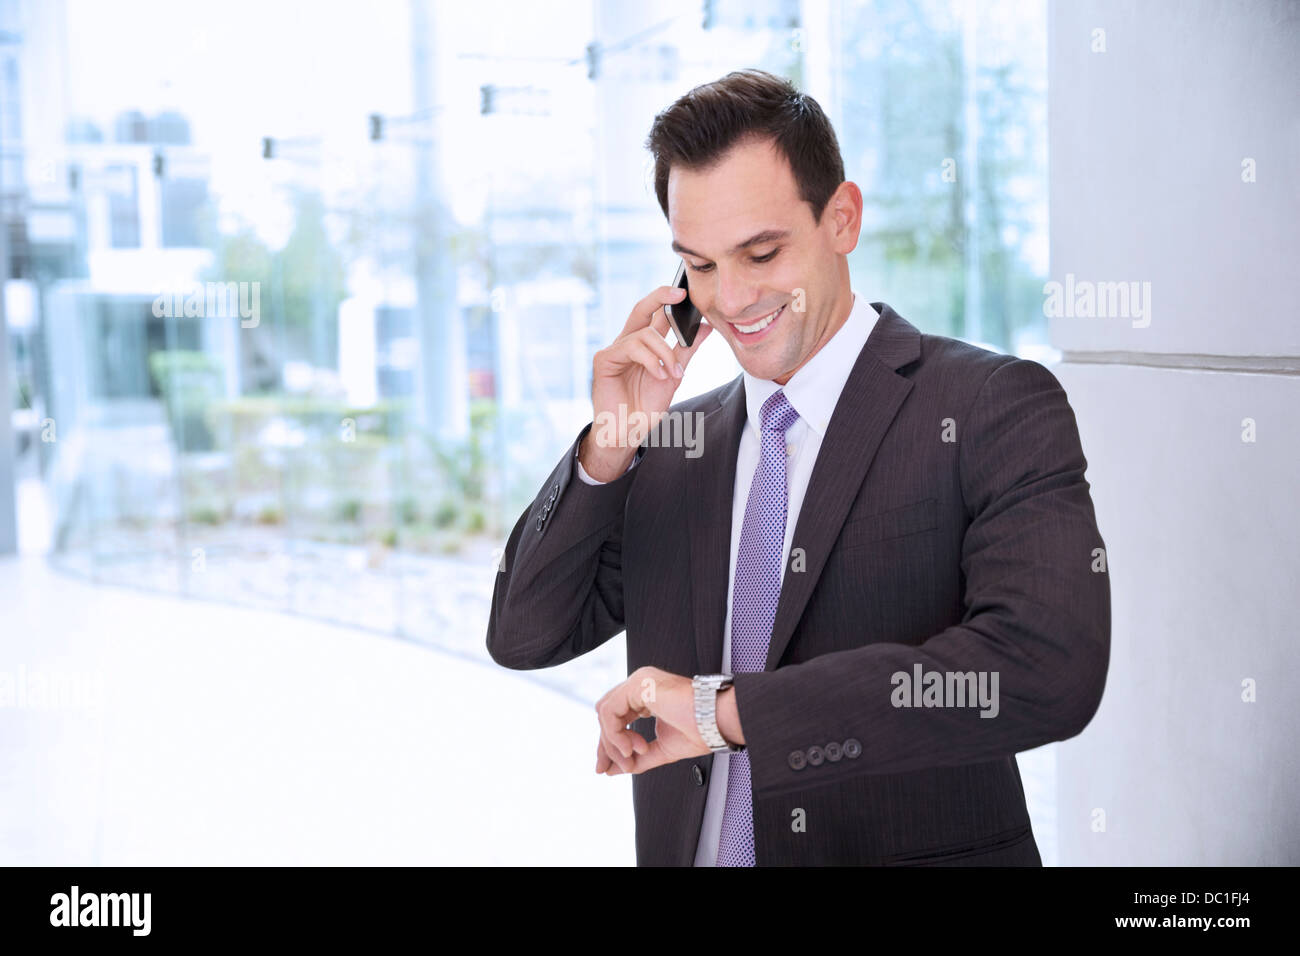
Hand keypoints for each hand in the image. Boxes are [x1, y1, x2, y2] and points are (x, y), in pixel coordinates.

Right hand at [579, 287, 713, 480]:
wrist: (628, 432)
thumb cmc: (646, 406)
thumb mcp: (674, 375)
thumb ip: (687, 350)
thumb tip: (706, 327)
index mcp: (644, 344)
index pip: (656, 314)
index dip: (668, 300)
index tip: (688, 293)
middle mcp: (628, 342)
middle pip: (641, 308)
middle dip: (660, 296)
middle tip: (680, 293)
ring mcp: (615, 350)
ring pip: (644, 334)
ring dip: (664, 352)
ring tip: (673, 373)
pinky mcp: (604, 359)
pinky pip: (630, 347)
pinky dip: (650, 360)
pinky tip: (659, 375)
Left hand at [594, 666, 738, 775]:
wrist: (718, 722)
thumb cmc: (701, 730)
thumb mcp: (661, 749)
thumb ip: (637, 758)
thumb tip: (612, 770)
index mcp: (646, 696)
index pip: (616, 717)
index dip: (609, 744)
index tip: (607, 769)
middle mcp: (640, 685)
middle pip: (607, 714)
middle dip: (605, 744)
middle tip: (610, 768)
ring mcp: (639, 681)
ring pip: (605, 712)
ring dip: (613, 742)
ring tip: (632, 758)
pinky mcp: (639, 684)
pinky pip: (610, 711)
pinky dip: (616, 734)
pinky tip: (633, 747)